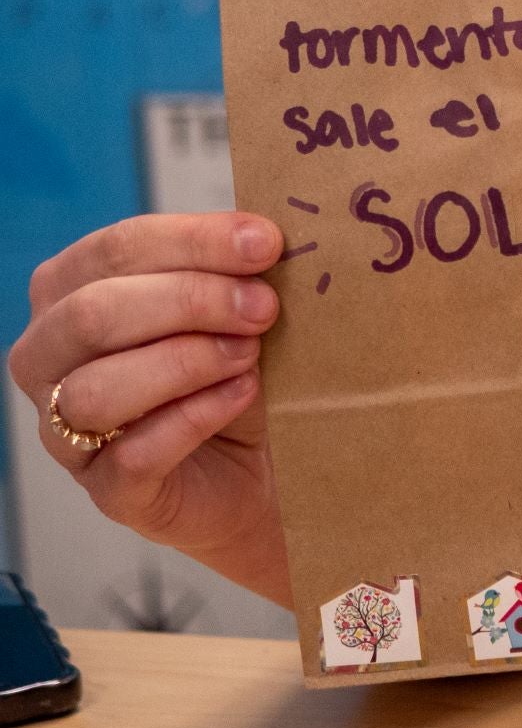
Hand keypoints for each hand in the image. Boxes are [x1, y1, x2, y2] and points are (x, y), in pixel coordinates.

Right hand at [7, 213, 293, 605]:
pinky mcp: (108, 491)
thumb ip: (235, 271)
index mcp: (71, 293)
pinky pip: (133, 454)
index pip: (114, 250)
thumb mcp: (235, 312)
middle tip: (264, 305)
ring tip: (250, 354)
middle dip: (189, 300)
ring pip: (97, 389)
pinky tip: (242, 395)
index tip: (266, 242)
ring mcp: (67, 432)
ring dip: (187, 362)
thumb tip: (266, 235)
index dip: (192, 241)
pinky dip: (195, 417)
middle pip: (92, 314)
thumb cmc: (234, 374)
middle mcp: (49, 360)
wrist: (261, 470)